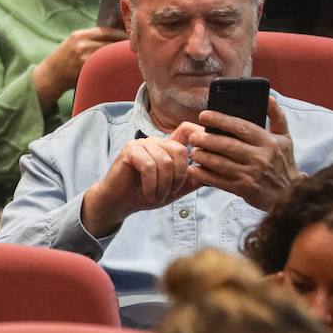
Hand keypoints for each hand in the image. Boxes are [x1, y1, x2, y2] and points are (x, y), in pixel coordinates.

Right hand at [31, 27, 126, 112]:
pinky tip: (121, 70)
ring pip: (110, 55)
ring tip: (131, 60)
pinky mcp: (86, 71)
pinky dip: (114, 68)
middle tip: (138, 49)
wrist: (50, 75)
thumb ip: (92, 38)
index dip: (122, 34)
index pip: (107, 31)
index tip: (133, 38)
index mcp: (80, 35)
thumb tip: (117, 36)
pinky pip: (105, 68)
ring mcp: (84, 58)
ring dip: (121, 58)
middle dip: (124, 46)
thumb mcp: (75, 42)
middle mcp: (82, 44)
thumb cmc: (65, 58)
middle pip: (111, 43)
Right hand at [82, 131, 198, 236]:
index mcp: (167, 146)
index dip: (198, 134)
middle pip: (180, 150)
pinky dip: (152, 185)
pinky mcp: (130, 151)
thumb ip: (191, 180)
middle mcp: (155, 141)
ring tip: (157, 197)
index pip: (186, 129)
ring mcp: (142, 144)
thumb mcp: (174, 189)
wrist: (119, 203)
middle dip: (179, 177)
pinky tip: (149, 194)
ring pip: (165, 161)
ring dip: (164, 185)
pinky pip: (149, 166)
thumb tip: (213, 173)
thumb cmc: (145, 194)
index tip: (204, 153)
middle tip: (170, 193)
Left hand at [186, 97, 298, 209]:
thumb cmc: (283, 161)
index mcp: (269, 142)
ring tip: (193, 151)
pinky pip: (219, 181)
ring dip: (203, 156)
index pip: (241, 127)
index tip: (203, 115)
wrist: (289, 194)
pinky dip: (204, 175)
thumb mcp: (285, 138)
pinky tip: (194, 169)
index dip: (220, 120)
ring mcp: (251, 174)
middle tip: (193, 136)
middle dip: (206, 139)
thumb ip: (276, 116)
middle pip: (227, 145)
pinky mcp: (244, 189)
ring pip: (221, 163)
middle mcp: (260, 158)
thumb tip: (268, 97)